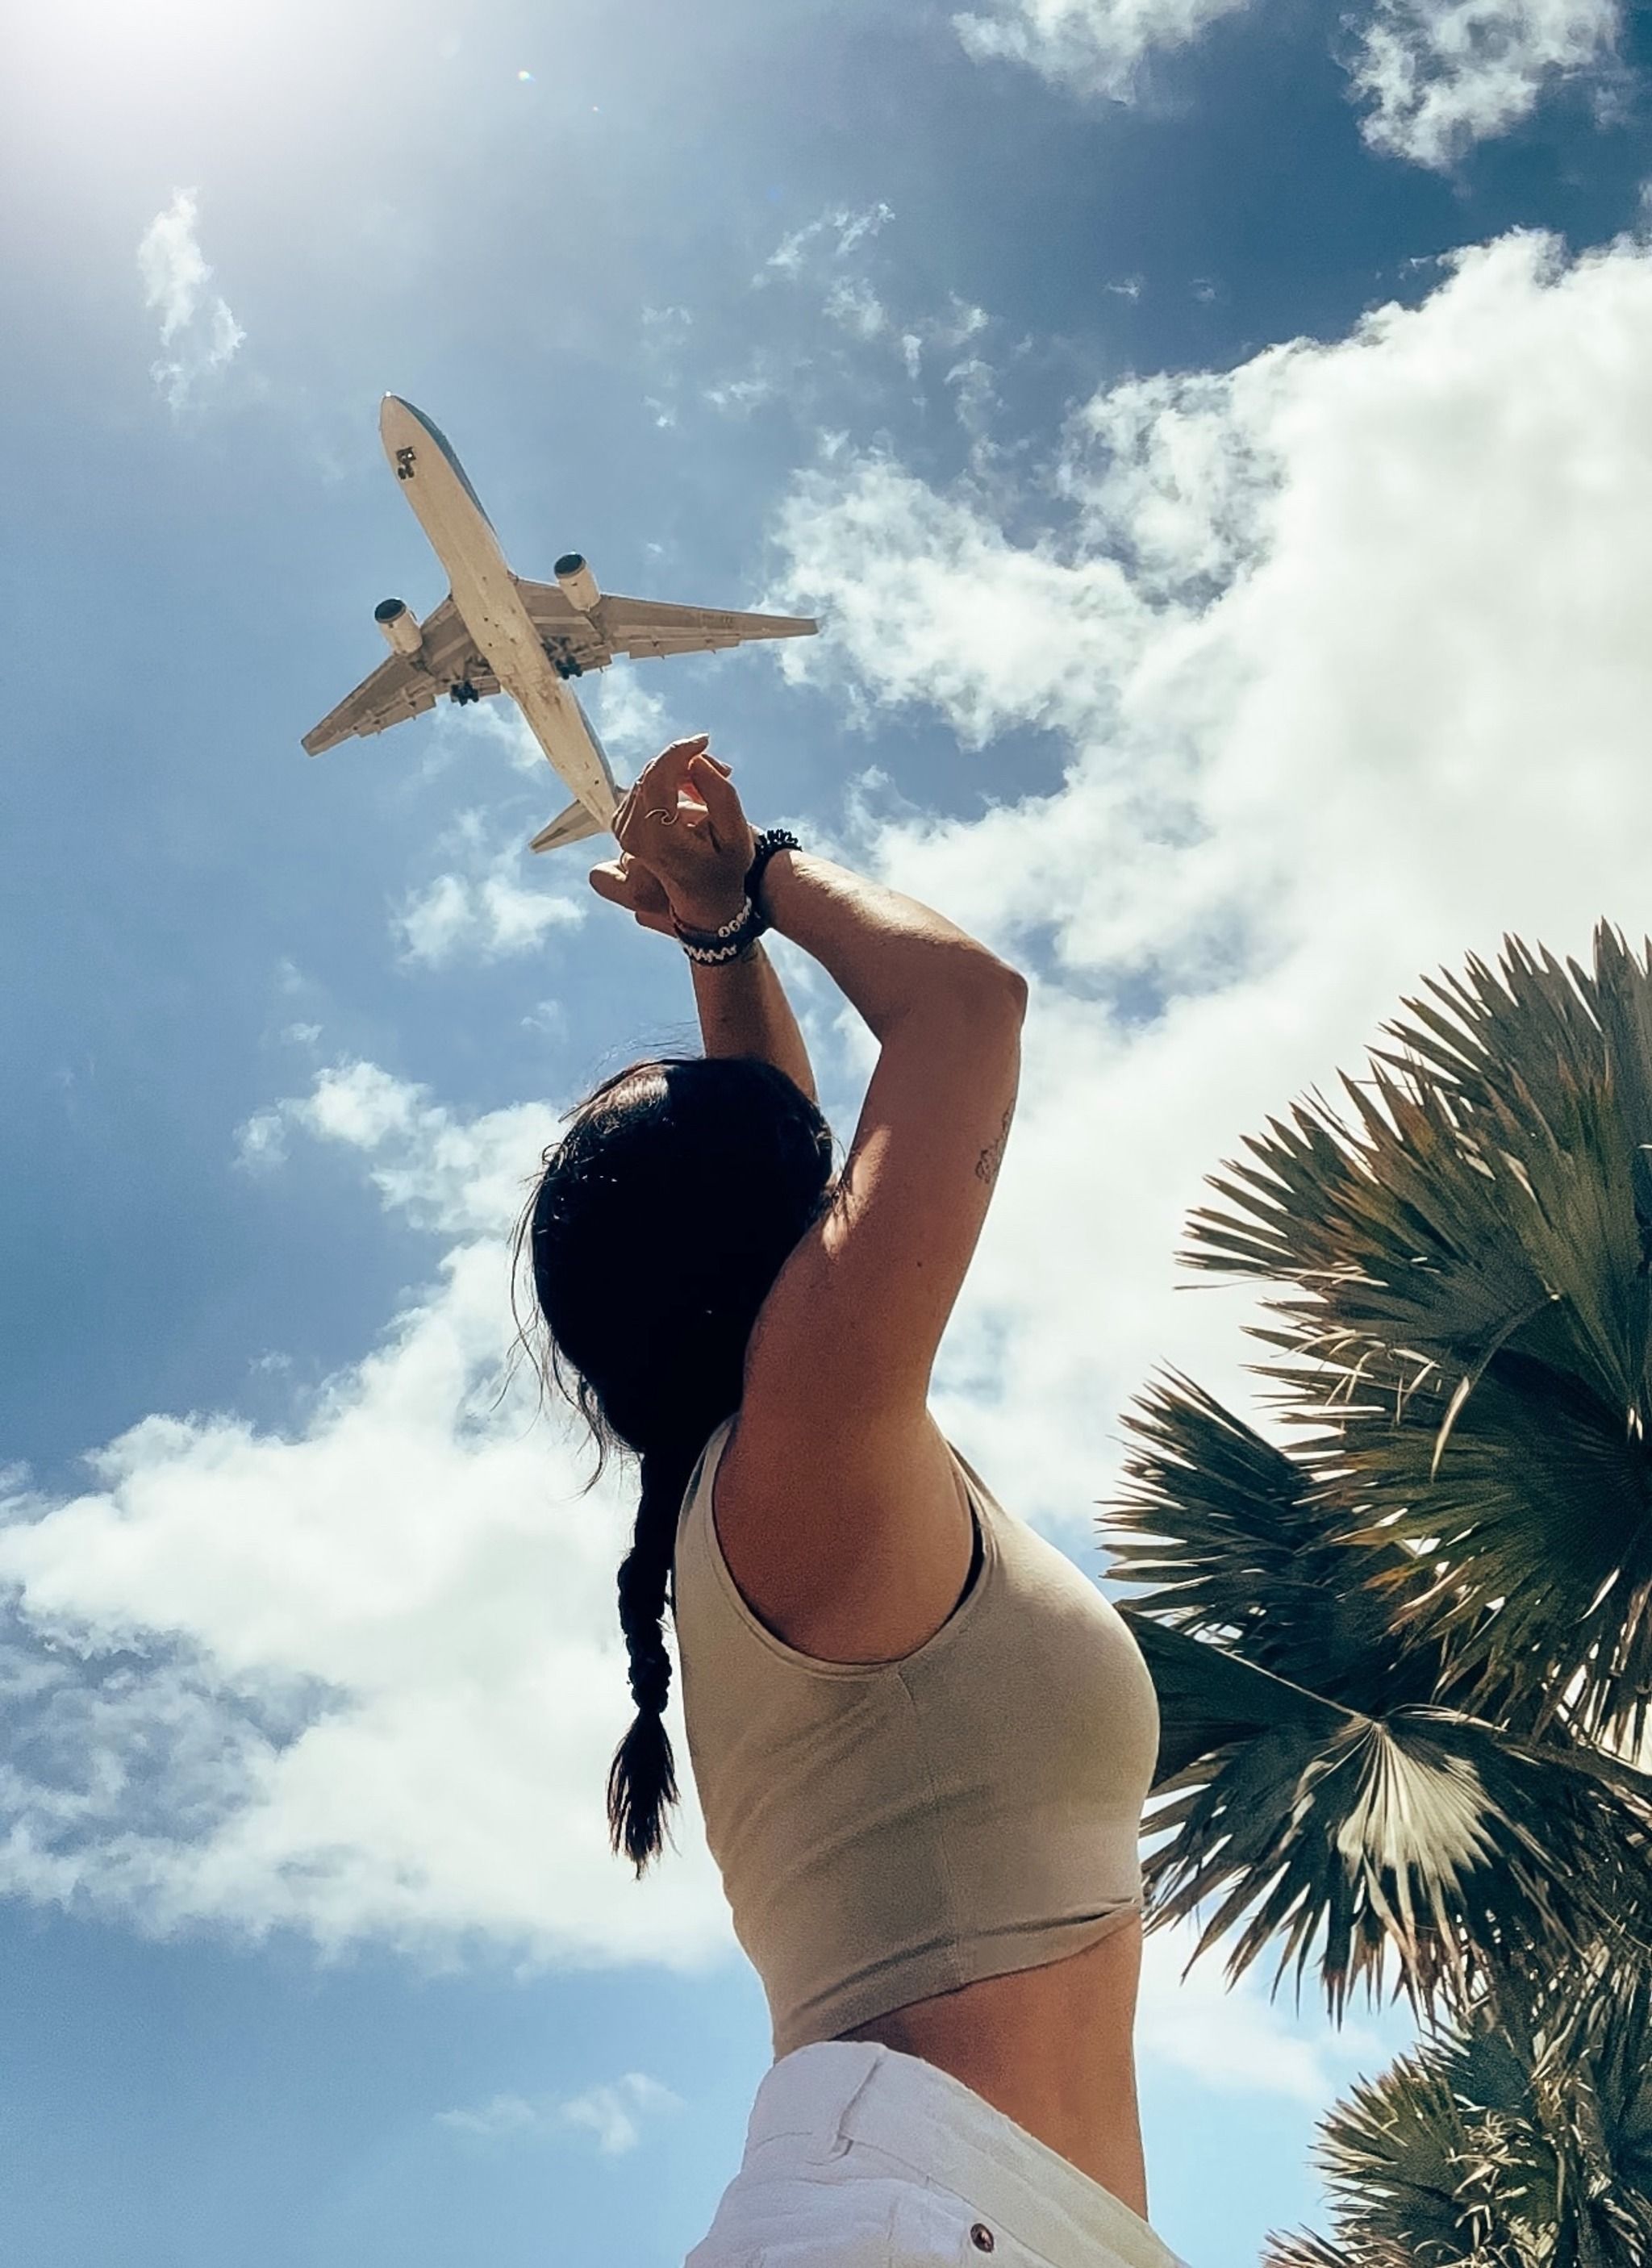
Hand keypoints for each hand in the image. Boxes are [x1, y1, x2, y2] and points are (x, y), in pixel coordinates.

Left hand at [593, 734, 757, 933]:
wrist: (707, 903)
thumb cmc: (725, 872)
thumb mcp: (736, 835)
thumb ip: (720, 794)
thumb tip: (696, 762)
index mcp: (656, 838)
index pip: (658, 777)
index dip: (681, 752)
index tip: (705, 742)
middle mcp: (632, 836)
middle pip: (651, 775)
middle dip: (685, 763)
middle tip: (722, 771)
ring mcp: (623, 833)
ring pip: (646, 780)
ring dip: (678, 775)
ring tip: (709, 789)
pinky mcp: (623, 828)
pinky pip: (642, 791)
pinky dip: (666, 785)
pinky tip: (690, 797)